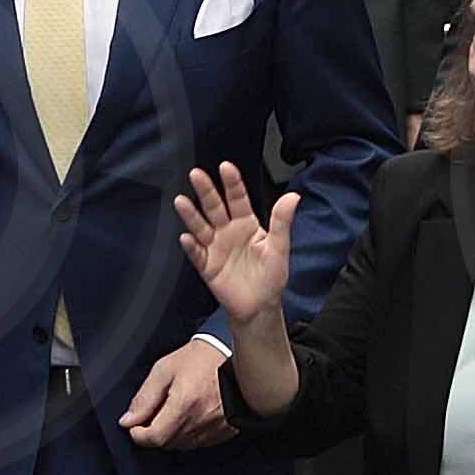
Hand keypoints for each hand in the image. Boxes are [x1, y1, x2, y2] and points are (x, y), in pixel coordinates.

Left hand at [121, 337, 236, 447]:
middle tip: (152, 414)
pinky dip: (189, 435)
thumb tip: (128, 420)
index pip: (154, 438)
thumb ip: (144, 398)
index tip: (134, 425)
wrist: (239, 357)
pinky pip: (199, 443)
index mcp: (184, 404)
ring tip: (172, 412)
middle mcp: (200, 420)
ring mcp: (215, 429)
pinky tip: (189, 417)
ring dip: (171, 434)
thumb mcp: (165, 370)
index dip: (138, 435)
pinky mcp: (225, 431)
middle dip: (154, 432)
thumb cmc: (202, 359)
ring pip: (182, 445)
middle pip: (167, 444)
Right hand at [171, 164, 299, 322]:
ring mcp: (215, 248)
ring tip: (181, 201)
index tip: (225, 167)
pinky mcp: (207, 266)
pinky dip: (191, 247)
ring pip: (201, 227)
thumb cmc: (271, 276)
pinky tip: (186, 238)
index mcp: (246, 223)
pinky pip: (197, 254)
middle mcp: (227, 231)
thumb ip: (282, 222)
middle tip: (196, 174)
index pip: (238, 198)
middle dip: (206, 191)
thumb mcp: (279, 248)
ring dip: (191, 215)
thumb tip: (294, 196)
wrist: (260, 307)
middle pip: (214, 207)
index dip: (232, 183)